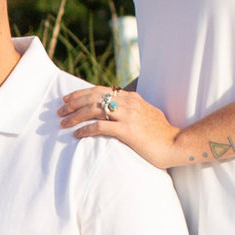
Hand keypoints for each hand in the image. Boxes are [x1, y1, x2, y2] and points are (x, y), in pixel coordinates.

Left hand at [56, 84, 183, 167]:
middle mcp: (128, 103)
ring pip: (94, 109)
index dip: (81, 94)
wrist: (175, 144)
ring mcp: (128, 115)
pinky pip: (100, 126)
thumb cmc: (160, 133)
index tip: (67, 99)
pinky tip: (77, 134)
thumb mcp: (146, 114)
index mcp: (131, 98)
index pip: (100, 90)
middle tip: (59, 111)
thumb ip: (132, 109)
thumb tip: (116, 109)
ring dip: (75, 116)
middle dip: (73, 103)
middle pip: (94, 97)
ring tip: (63, 123)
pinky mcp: (127, 130)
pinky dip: (86, 129)